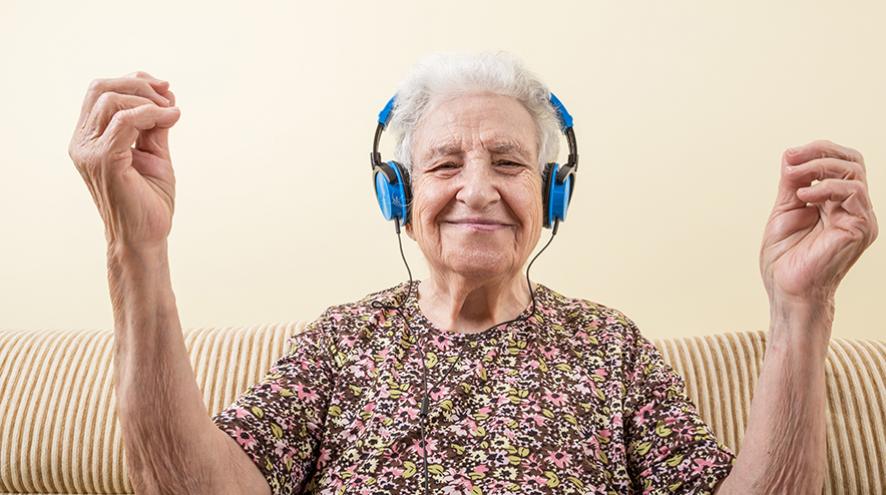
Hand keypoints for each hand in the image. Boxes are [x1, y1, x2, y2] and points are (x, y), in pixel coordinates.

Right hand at [68, 71, 180, 247]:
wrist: (146, 237)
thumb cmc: (148, 201)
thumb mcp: (154, 155)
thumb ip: (154, 127)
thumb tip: (167, 98)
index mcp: (90, 138)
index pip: (101, 92)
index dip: (133, 81)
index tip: (165, 89)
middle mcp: (83, 142)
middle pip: (101, 88)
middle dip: (138, 84)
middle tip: (168, 97)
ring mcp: (90, 152)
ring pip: (110, 100)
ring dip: (147, 100)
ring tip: (171, 113)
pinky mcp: (104, 161)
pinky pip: (123, 122)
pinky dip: (150, 113)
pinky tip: (171, 118)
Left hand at [760, 139, 877, 307]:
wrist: (787, 292)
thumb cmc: (785, 261)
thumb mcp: (785, 211)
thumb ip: (791, 184)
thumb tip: (791, 155)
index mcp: (837, 204)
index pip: (841, 164)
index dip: (818, 151)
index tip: (789, 155)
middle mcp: (854, 209)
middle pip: (852, 161)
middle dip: (821, 152)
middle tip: (793, 158)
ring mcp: (860, 218)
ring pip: (854, 173)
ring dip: (820, 167)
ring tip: (795, 178)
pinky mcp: (861, 228)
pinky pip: (853, 193)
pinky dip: (826, 187)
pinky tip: (804, 196)